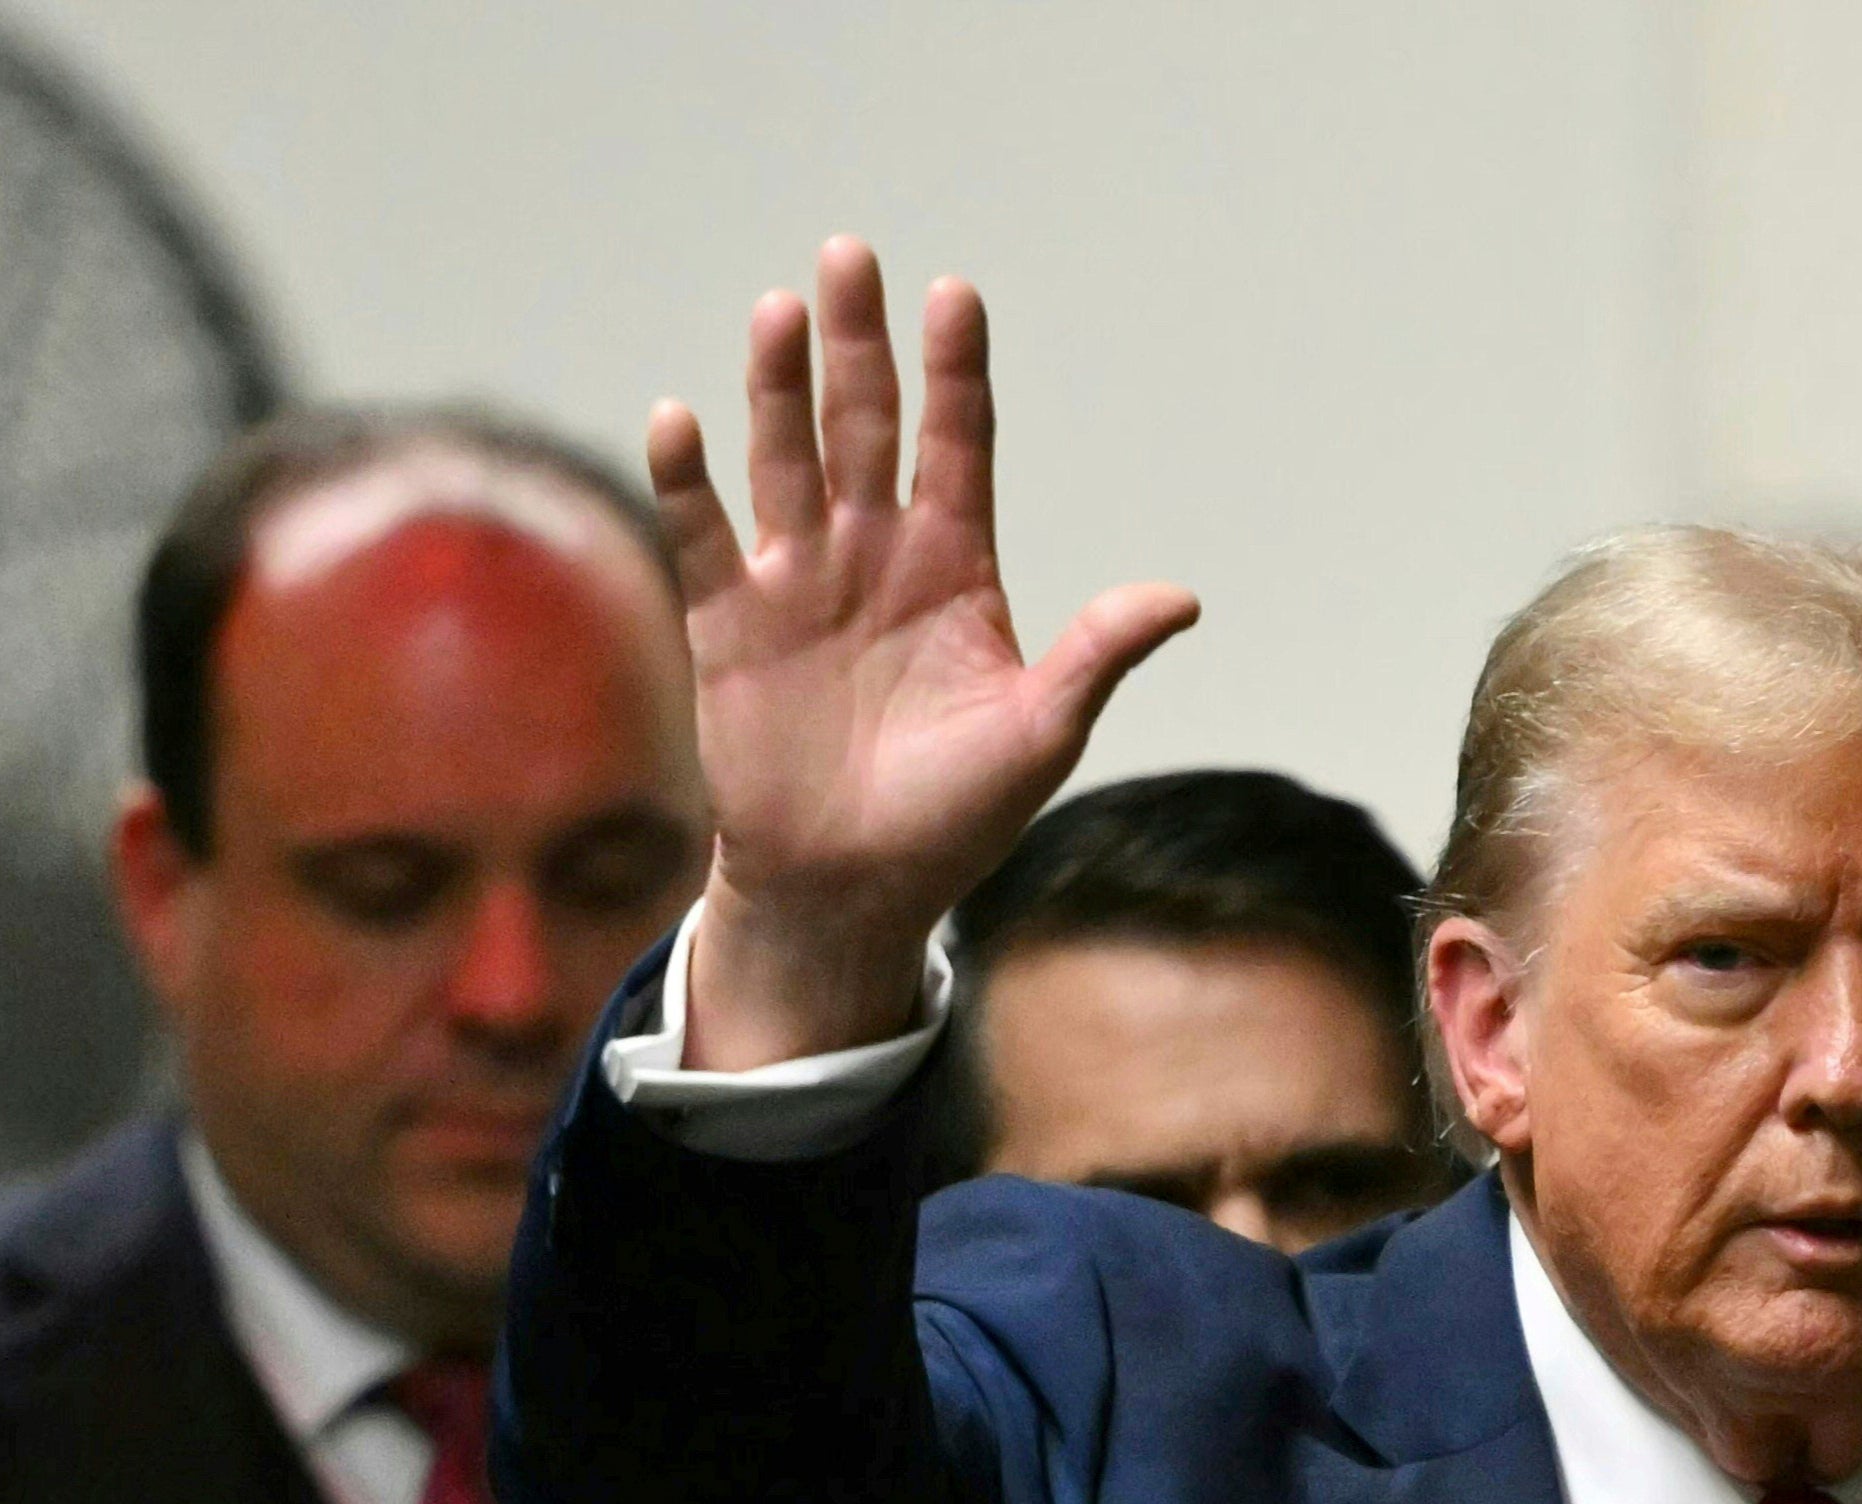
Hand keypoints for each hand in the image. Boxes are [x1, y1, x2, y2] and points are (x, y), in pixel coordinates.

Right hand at [648, 237, 1198, 1066]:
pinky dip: (688, 479)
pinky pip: (706, 535)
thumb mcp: (1041, 734)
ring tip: (780, 313)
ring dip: (778, 389)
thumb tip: (1182, 598)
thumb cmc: (956, 817)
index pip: (960, 446)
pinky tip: (679, 417)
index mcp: (955, 566)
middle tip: (850, 256)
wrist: (852, 889)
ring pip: (786, 459)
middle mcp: (874, 553)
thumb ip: (1096, 655)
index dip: (957, 374)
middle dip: (858, 346)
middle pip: (865, 425)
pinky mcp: (730, 621)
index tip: (955, 296)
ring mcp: (799, 580)